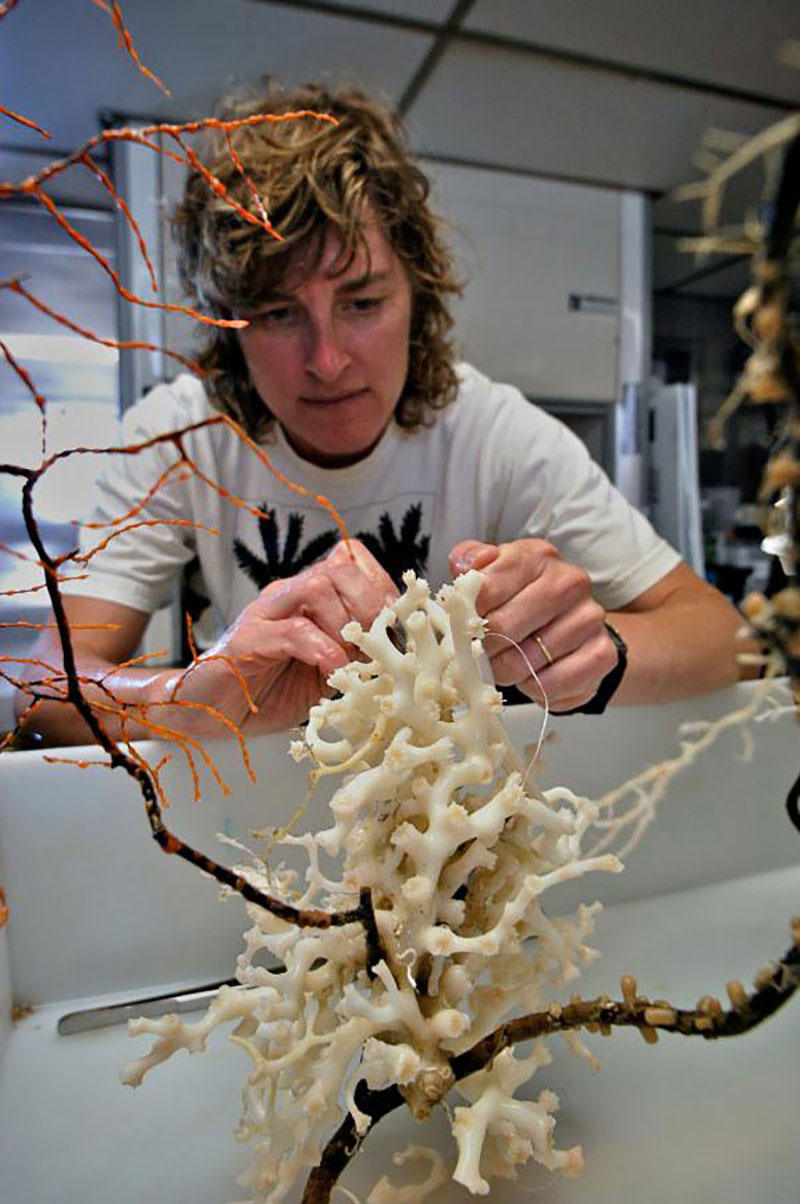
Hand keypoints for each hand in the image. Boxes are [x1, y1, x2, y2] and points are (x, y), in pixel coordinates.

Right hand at [170, 539, 397, 732]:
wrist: (213, 710)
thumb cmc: (271, 690)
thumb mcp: (327, 672)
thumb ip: (355, 654)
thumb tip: (398, 652)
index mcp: (310, 597)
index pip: (352, 560)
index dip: (381, 585)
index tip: (396, 621)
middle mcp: (289, 595)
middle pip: (339, 568)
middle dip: (370, 602)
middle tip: (379, 640)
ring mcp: (267, 612)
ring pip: (316, 587)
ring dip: (346, 623)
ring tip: (354, 658)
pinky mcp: (249, 639)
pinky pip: (292, 631)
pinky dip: (321, 649)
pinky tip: (332, 670)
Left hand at [449, 538, 616, 710]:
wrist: (573, 623)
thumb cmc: (523, 598)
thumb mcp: (492, 572)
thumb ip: (469, 560)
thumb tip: (464, 567)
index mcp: (537, 556)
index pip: (486, 587)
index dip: (467, 615)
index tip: (465, 625)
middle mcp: (570, 582)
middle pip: (503, 626)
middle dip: (483, 648)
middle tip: (481, 654)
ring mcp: (590, 618)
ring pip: (524, 660)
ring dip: (506, 671)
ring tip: (507, 664)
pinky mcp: (602, 654)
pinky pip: (551, 685)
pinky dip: (533, 688)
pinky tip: (532, 677)